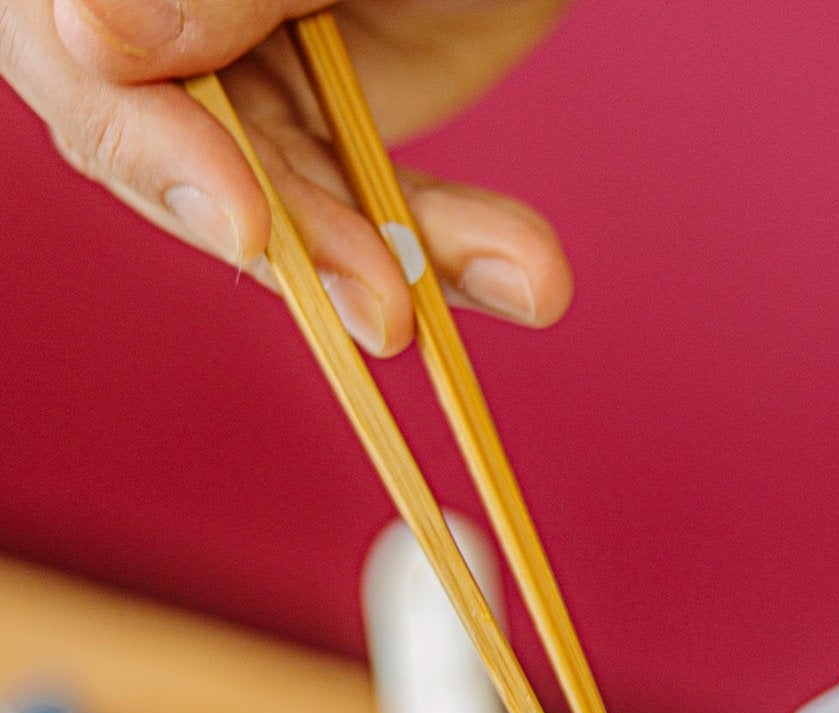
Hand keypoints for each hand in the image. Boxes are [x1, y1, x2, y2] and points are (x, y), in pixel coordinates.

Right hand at [4, 0, 574, 352]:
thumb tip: (84, 31)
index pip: (63, 43)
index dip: (148, 144)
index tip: (240, 221)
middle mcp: (149, 7)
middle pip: (175, 153)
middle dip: (303, 238)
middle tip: (391, 310)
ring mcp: (233, 66)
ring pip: (286, 203)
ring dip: (403, 258)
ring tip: (523, 280)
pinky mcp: (318, 123)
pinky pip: (366, 210)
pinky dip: (449, 248)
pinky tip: (528, 279)